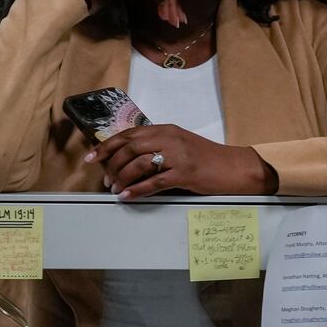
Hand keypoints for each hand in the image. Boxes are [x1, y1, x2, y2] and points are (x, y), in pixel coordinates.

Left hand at [84, 123, 277, 199]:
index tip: (91, 158)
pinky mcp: (185, 173)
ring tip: (116, 190)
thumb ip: (158, 147)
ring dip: (122, 178)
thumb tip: (129, 160)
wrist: (235, 168)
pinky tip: (128, 197)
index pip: (129, 134)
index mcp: (166, 130)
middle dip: (111, 164)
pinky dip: (137, 190)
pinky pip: (154, 182)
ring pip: (139, 164)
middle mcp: (170, 138)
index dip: (107, 146)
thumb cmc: (208, 160)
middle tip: (105, 180)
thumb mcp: (181, 146)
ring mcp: (178, 155)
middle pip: (130, 147)